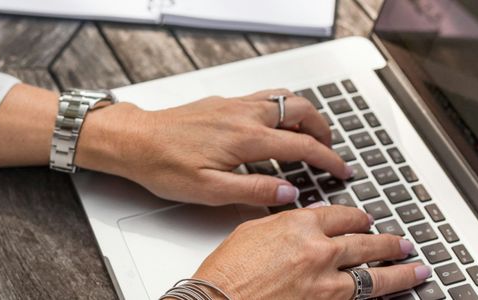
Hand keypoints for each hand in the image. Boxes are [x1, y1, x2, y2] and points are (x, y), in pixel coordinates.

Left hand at [76, 89, 350, 205]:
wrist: (135, 140)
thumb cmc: (164, 165)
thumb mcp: (209, 190)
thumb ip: (253, 191)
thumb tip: (288, 193)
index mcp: (246, 138)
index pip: (302, 146)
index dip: (328, 159)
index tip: (342, 170)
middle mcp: (245, 114)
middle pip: (301, 111)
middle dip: (324, 130)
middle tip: (330, 151)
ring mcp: (234, 104)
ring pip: (284, 98)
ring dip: (305, 114)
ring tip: (310, 134)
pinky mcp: (223, 101)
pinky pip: (265, 96)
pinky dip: (284, 106)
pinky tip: (277, 123)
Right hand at [192, 204, 430, 298]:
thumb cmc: (227, 271)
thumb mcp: (253, 231)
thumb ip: (286, 223)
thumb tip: (308, 221)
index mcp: (299, 225)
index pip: (341, 215)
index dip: (358, 217)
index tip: (365, 219)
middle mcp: (318, 250)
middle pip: (365, 241)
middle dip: (388, 242)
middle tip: (403, 243)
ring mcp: (325, 282)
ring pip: (373, 273)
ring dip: (399, 271)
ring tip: (416, 269)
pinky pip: (361, 299)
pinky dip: (378, 295)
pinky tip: (391, 293)